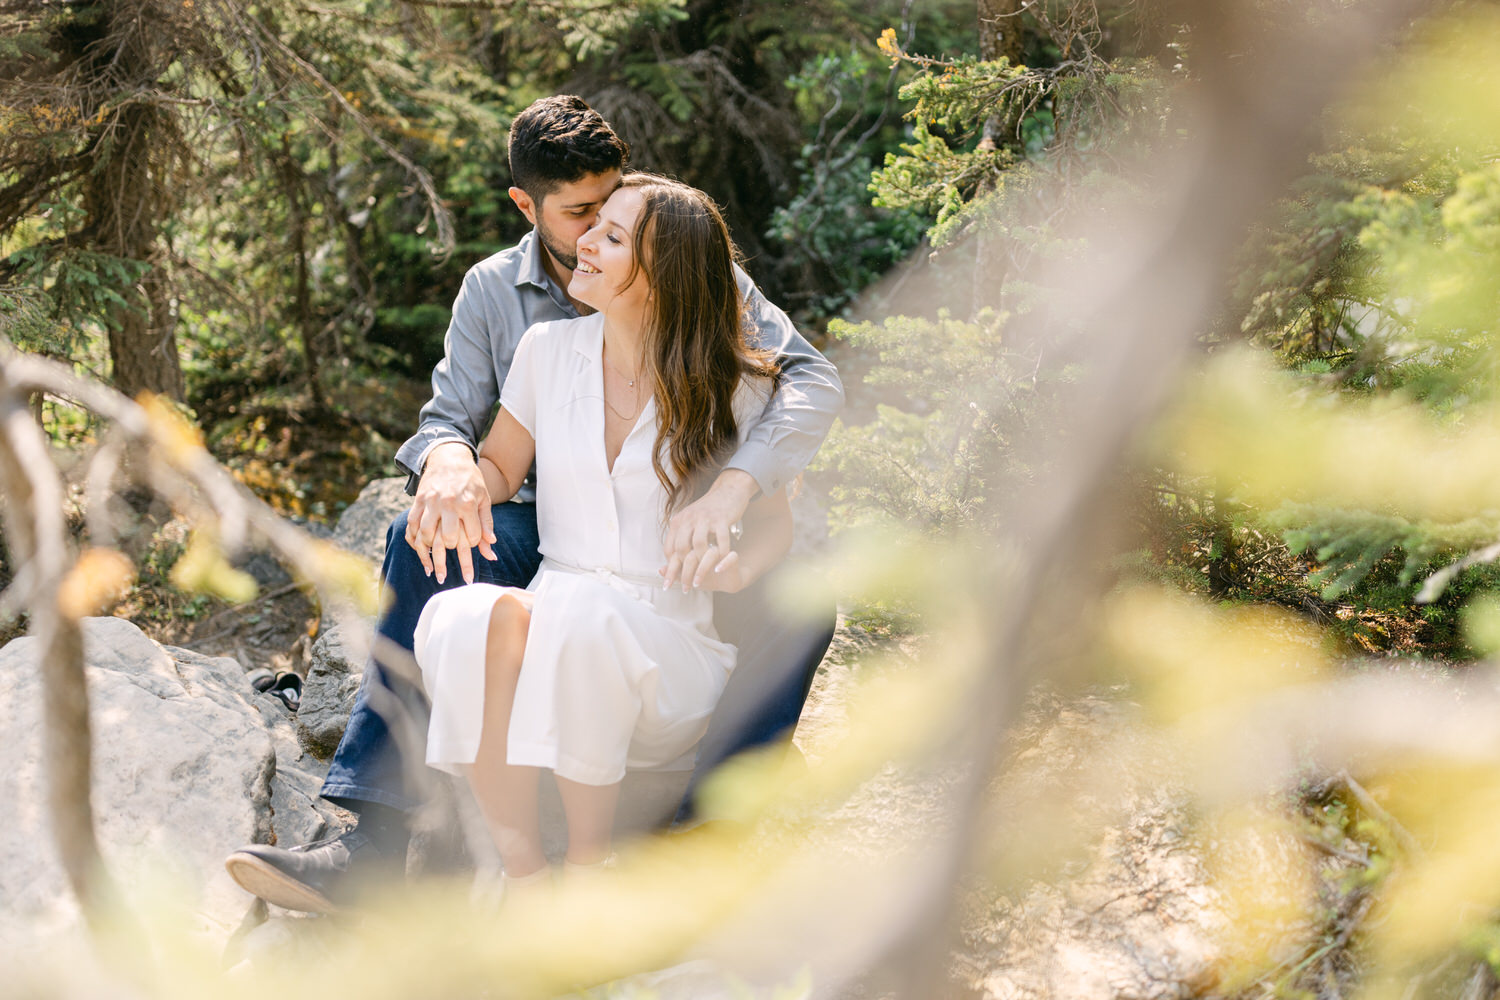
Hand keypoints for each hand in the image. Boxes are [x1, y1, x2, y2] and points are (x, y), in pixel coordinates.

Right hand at [405, 441, 496, 584]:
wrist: (449, 457)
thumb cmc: (471, 480)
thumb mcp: (484, 498)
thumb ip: (487, 523)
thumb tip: (491, 547)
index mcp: (468, 504)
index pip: (471, 536)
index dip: (473, 544)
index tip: (472, 545)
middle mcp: (449, 504)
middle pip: (448, 538)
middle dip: (451, 550)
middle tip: (451, 554)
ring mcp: (431, 502)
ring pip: (426, 534)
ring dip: (429, 549)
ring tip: (433, 562)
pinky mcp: (418, 501)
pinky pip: (412, 524)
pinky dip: (414, 539)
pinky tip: (419, 549)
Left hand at [660, 469, 757, 591]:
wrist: (728, 490)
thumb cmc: (709, 510)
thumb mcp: (690, 521)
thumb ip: (681, 537)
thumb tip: (670, 558)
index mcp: (678, 521)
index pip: (669, 548)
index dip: (669, 568)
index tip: (669, 583)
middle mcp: (689, 519)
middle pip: (682, 549)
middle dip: (683, 572)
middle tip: (686, 587)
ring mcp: (705, 518)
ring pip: (699, 545)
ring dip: (702, 565)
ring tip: (704, 579)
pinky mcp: (721, 519)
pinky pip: (720, 540)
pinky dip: (721, 554)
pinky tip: (722, 565)